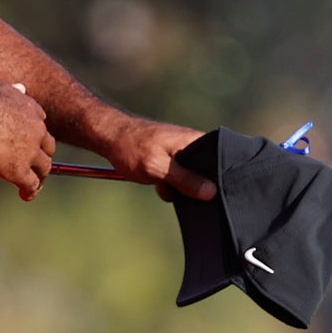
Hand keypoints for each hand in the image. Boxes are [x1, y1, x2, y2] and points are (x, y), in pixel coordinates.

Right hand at [0, 81, 55, 200]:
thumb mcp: (0, 87)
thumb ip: (12, 91)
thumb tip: (20, 88)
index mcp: (32, 110)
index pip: (41, 125)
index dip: (36, 136)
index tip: (31, 142)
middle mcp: (36, 131)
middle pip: (48, 148)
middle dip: (43, 157)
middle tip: (37, 166)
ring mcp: (30, 152)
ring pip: (44, 168)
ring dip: (40, 177)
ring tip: (34, 185)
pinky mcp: (20, 170)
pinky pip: (31, 184)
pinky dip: (30, 192)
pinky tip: (25, 196)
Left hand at [94, 113, 214, 200]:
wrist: (108, 138)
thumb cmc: (131, 147)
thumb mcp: (158, 167)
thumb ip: (185, 180)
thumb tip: (211, 192)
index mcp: (194, 141)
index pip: (223, 157)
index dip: (222, 176)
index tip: (218, 194)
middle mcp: (192, 145)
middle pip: (208, 171)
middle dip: (199, 187)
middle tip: (188, 194)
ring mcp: (182, 153)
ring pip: (192, 178)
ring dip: (180, 188)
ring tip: (165, 187)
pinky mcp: (171, 161)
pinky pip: (180, 178)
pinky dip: (171, 186)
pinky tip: (160, 188)